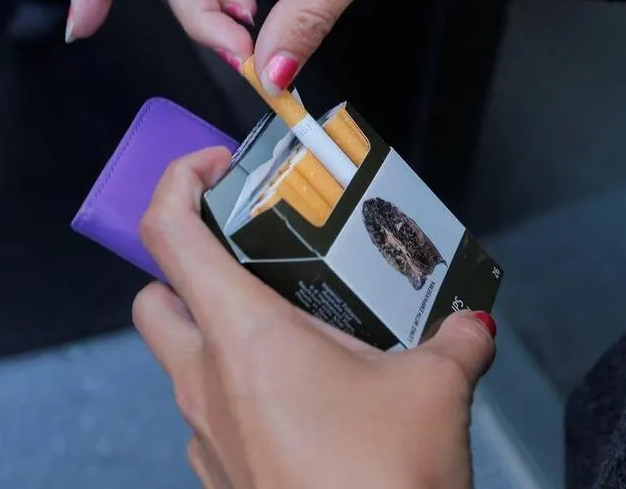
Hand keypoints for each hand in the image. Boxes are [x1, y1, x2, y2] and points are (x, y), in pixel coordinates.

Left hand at [134, 147, 496, 488]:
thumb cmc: (384, 473)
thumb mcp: (435, 389)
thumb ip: (455, 341)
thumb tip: (472, 326)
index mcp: (239, 334)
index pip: (166, 232)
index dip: (177, 181)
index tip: (219, 167)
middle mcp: (203, 379)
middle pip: (153, 296)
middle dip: (186, 266)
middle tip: (251, 259)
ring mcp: (203, 435)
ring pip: (180, 360)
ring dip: (218, 333)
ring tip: (296, 336)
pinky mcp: (220, 479)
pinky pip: (211, 416)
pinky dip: (239, 393)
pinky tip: (305, 408)